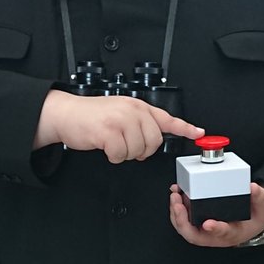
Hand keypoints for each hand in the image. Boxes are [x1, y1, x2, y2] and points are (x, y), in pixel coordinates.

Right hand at [34, 90, 202, 162]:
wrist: (66, 113)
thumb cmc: (91, 116)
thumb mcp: (120, 112)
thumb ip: (139, 121)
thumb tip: (153, 139)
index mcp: (138, 106)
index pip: (166, 118)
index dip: (185, 127)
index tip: (198, 132)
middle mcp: (132, 110)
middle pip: (154, 142)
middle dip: (141, 150)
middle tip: (126, 145)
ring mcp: (121, 120)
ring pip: (137, 150)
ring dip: (124, 154)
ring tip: (112, 143)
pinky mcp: (109, 132)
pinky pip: (121, 154)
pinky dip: (113, 156)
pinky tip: (105, 147)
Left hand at [169, 182, 263, 247]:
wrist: (253, 221)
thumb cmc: (255, 216)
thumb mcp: (263, 205)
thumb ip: (259, 196)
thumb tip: (253, 188)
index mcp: (234, 233)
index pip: (224, 233)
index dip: (215, 229)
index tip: (209, 223)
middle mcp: (217, 236)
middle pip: (195, 235)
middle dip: (182, 220)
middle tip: (178, 203)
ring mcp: (207, 232)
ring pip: (186, 230)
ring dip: (177, 214)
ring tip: (175, 196)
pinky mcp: (200, 225)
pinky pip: (185, 221)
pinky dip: (178, 210)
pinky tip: (176, 196)